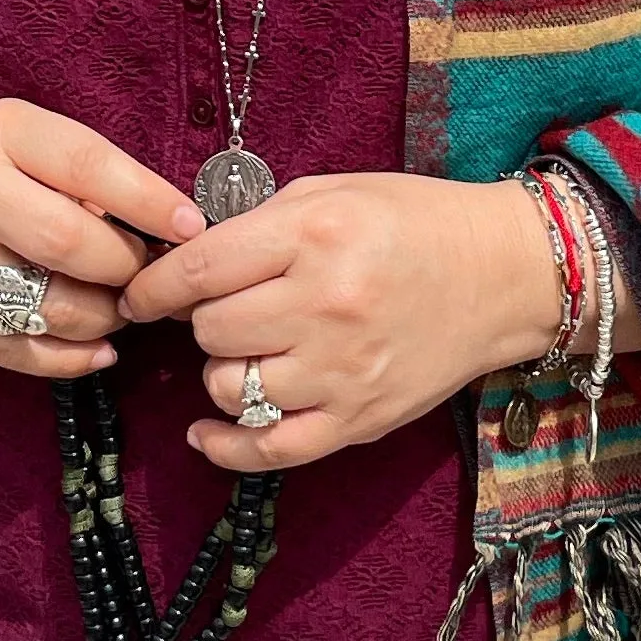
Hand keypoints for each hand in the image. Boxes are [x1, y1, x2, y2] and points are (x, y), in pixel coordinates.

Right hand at [0, 97, 199, 380]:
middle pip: (68, 244)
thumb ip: (76, 167)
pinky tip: (98, 348)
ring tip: (120, 304)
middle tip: (149, 270)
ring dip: (104, 315)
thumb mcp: (15, 130)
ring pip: (46, 307)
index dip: (149, 200)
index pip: (87, 166)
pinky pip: (15, 351)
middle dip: (126, 266)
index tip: (191, 223)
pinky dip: (69, 358)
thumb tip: (159, 219)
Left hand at [116, 171, 565, 470]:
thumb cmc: (412, 222)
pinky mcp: (359, 419)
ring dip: (224, 370)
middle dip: (205, 319)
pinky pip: (270, 448)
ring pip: (230, 387)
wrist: (501, 273)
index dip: (153, 285)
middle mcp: (325, 304)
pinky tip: (207, 431)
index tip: (139, 294)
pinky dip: (226, 445)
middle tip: (228, 309)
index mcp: (314, 235)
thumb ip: (259, 223)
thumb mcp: (333, 192)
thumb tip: (185, 259)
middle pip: (210, 330)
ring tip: (250, 350)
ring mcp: (342, 369)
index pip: (198, 270)